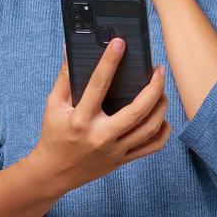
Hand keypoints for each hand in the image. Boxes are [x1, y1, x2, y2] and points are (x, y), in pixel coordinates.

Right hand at [27, 37, 170, 195]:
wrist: (53, 173)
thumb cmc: (53, 135)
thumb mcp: (53, 105)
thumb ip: (65, 77)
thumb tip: (72, 49)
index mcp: (80, 120)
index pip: (97, 85)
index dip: (109, 61)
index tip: (119, 43)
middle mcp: (100, 136)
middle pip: (137, 111)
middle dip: (154, 87)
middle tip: (159, 70)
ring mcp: (114, 150)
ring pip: (150, 128)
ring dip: (161, 106)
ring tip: (161, 90)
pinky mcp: (122, 160)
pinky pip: (152, 147)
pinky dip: (163, 131)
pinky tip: (162, 118)